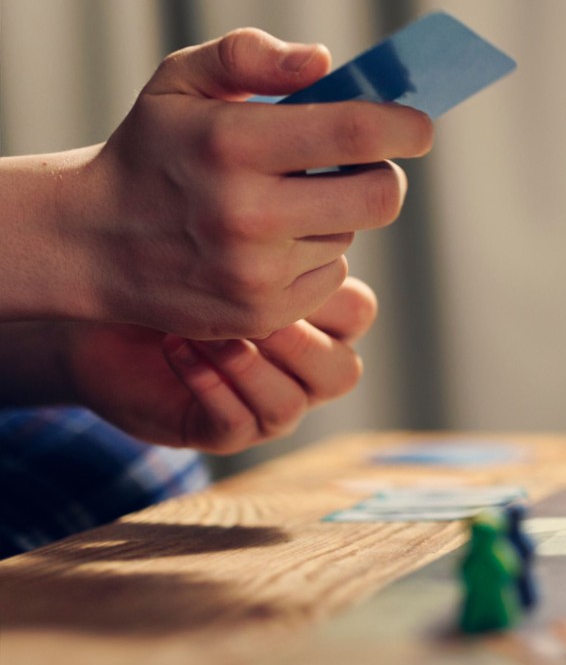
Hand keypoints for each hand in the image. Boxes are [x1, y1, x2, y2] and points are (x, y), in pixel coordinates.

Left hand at [64, 278, 378, 454]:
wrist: (108, 320)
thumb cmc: (178, 275)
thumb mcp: (233, 253)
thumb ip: (274, 251)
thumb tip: (301, 229)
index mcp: (323, 322)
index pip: (359, 312)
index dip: (324, 291)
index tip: (272, 262)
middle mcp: (304, 371)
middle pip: (343, 372)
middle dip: (296, 343)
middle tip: (250, 310)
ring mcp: (267, 408)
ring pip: (289, 406)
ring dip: (243, 366)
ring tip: (202, 331)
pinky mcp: (223, 435)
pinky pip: (235, 424)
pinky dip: (207, 384)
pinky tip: (178, 349)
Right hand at [67, 29, 430, 337]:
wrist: (86, 241)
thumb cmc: (151, 147)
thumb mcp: (181, 80)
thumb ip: (251, 54)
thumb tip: (325, 61)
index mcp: (232, 144)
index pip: (358, 134)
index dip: (407, 127)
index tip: (417, 126)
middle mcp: (245, 213)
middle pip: (382, 196)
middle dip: (385, 173)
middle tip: (364, 161)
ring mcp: (253, 273)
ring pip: (352, 233)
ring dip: (339, 213)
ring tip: (284, 199)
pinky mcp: (260, 315)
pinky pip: (330, 275)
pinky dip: (315, 254)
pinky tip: (269, 241)